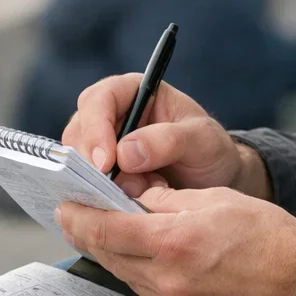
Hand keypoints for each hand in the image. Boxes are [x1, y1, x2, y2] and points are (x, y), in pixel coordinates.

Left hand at [55, 186, 295, 295]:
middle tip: (76, 219)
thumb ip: (168, 201)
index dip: (79, 219)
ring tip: (113, 236)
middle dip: (91, 236)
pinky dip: (148, 277)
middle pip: (112, 258)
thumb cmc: (267, 233)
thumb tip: (136, 201)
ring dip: (119, 257)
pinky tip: (153, 262)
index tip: (65, 208)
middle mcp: (169, 280)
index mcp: (173, 241)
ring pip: (131, 279)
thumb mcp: (216, 198)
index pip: (107, 231)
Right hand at [62, 73, 270, 199]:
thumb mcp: (202, 140)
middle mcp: (113, 115)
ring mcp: (105, 146)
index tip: (106, 162)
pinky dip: (103, 197)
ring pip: (79, 161)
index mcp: (135, 92)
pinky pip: (87, 184)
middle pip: (79, 130)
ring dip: (101, 183)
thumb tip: (125, 152)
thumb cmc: (211, 150)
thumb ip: (168, 141)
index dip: (96, 128)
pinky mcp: (104, 175)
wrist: (216, 181)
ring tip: (140, 192)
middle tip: (115, 186)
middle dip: (93, 161)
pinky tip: (131, 203)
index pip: (100, 99)